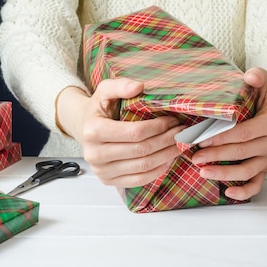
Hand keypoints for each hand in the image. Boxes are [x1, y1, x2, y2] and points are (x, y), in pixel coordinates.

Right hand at [58, 79, 184, 187]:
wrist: (84, 128)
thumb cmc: (98, 109)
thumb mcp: (104, 91)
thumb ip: (120, 85)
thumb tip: (139, 86)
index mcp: (93, 131)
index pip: (134, 132)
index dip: (158, 127)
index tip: (173, 120)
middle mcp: (95, 154)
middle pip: (141, 150)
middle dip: (166, 140)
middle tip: (182, 132)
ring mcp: (102, 171)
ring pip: (143, 166)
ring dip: (167, 155)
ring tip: (180, 144)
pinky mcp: (109, 181)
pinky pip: (140, 179)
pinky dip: (159, 170)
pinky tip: (168, 158)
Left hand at [190, 67, 266, 200]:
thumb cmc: (258, 96)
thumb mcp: (260, 82)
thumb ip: (257, 77)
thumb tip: (251, 77)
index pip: (245, 133)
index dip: (222, 137)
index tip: (201, 139)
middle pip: (243, 153)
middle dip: (216, 155)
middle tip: (194, 157)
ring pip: (247, 171)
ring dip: (224, 174)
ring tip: (203, 172)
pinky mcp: (265, 169)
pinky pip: (257, 184)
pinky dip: (244, 192)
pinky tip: (227, 192)